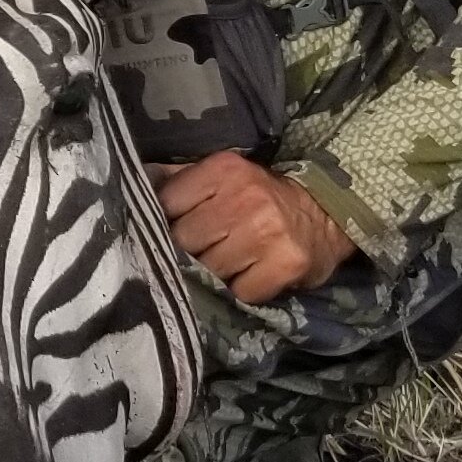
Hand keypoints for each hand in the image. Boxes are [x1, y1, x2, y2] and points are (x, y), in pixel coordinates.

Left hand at [151, 153, 354, 305]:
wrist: (326, 213)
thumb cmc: (261, 197)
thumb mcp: (223, 177)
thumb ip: (179, 181)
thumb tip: (134, 183)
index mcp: (223, 169)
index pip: (167, 204)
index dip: (166, 224)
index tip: (173, 232)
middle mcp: (245, 197)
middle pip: (184, 241)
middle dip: (188, 253)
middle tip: (201, 254)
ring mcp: (266, 231)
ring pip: (210, 269)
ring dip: (213, 275)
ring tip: (225, 266)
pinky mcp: (286, 263)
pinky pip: (239, 292)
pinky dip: (239, 292)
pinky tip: (248, 279)